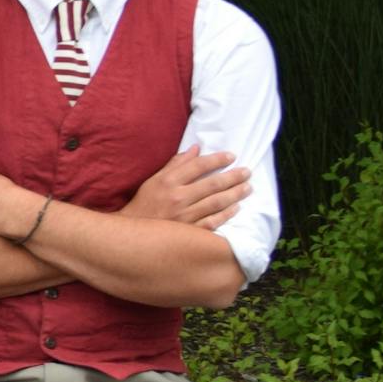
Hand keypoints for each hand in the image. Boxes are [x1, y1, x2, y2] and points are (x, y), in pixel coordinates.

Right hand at [122, 147, 249, 228]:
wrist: (135, 233)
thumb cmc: (145, 203)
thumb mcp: (155, 180)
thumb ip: (176, 164)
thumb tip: (196, 149)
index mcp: (168, 182)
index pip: (198, 166)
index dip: (217, 160)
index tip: (232, 156)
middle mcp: (177, 197)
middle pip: (212, 184)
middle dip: (233, 176)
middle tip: (247, 172)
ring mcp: (185, 216)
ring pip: (216, 202)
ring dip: (235, 194)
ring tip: (248, 187)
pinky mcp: (189, 231)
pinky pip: (213, 221)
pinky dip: (226, 214)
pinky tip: (237, 207)